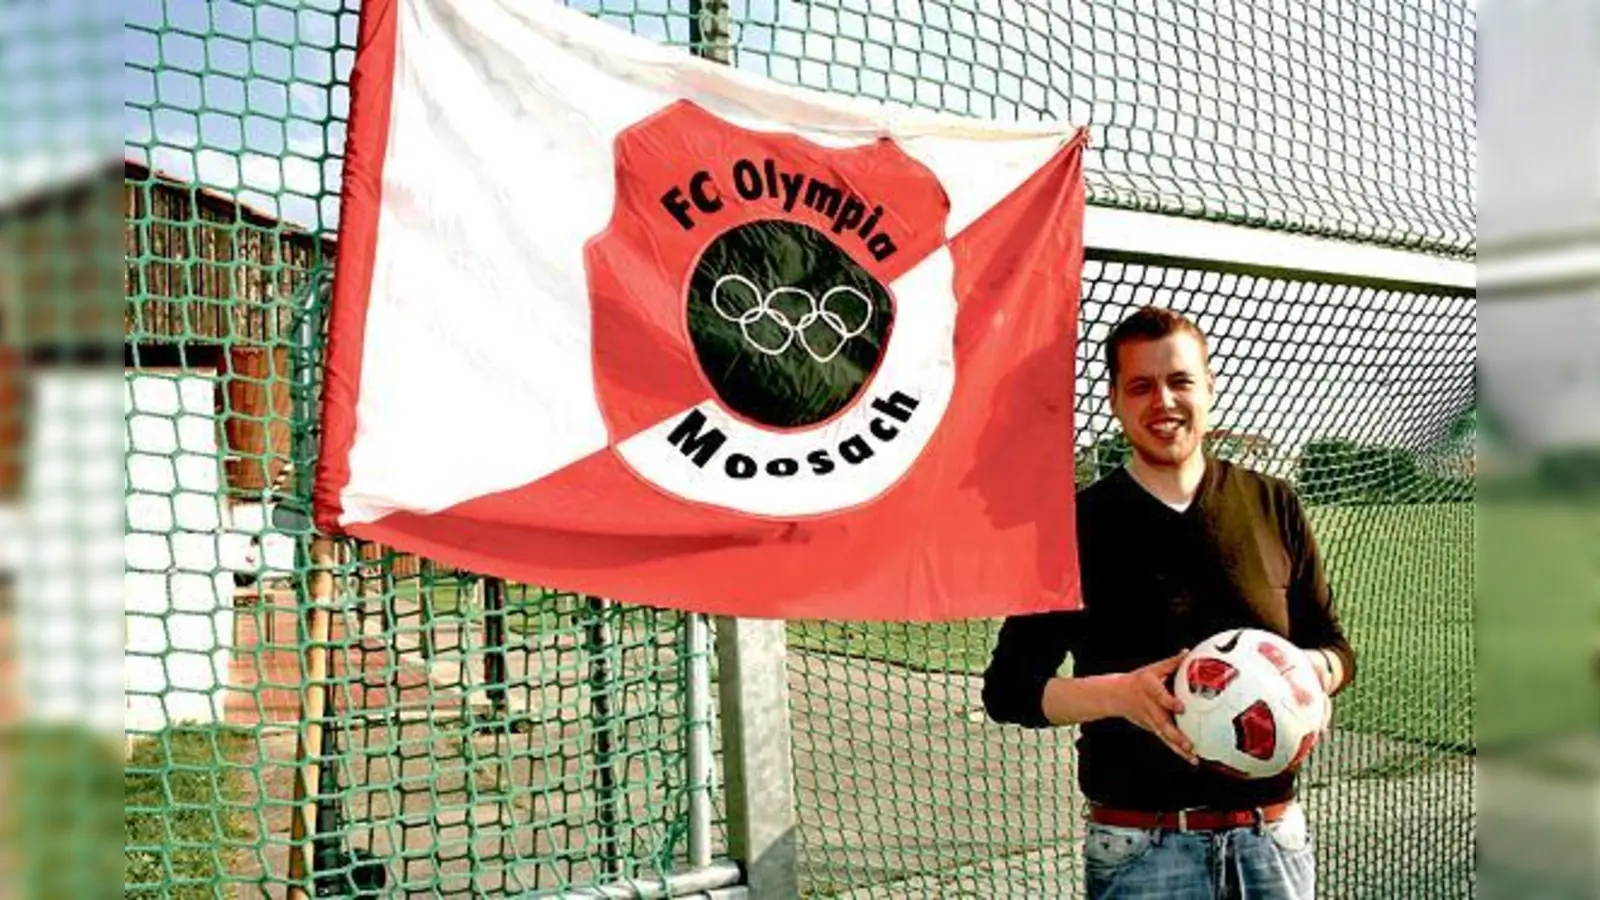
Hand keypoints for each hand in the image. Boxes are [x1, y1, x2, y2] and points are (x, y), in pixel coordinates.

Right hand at [1109, 650, 1197, 764]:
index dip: (1169, 702)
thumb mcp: (1154, 668)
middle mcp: (1150, 708)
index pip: (1159, 696)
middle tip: (1189, 744)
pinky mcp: (1154, 729)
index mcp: (1149, 689)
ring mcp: (1151, 721)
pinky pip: (1167, 741)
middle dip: (1176, 735)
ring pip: (1165, 736)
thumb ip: (1172, 663)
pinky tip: (1191, 758)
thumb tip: (1188, 653)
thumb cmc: (1139, 681)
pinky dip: (1179, 751)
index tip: (1181, 708)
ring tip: (1193, 756)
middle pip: (1163, 723)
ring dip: (1179, 748)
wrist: (1117, 695)